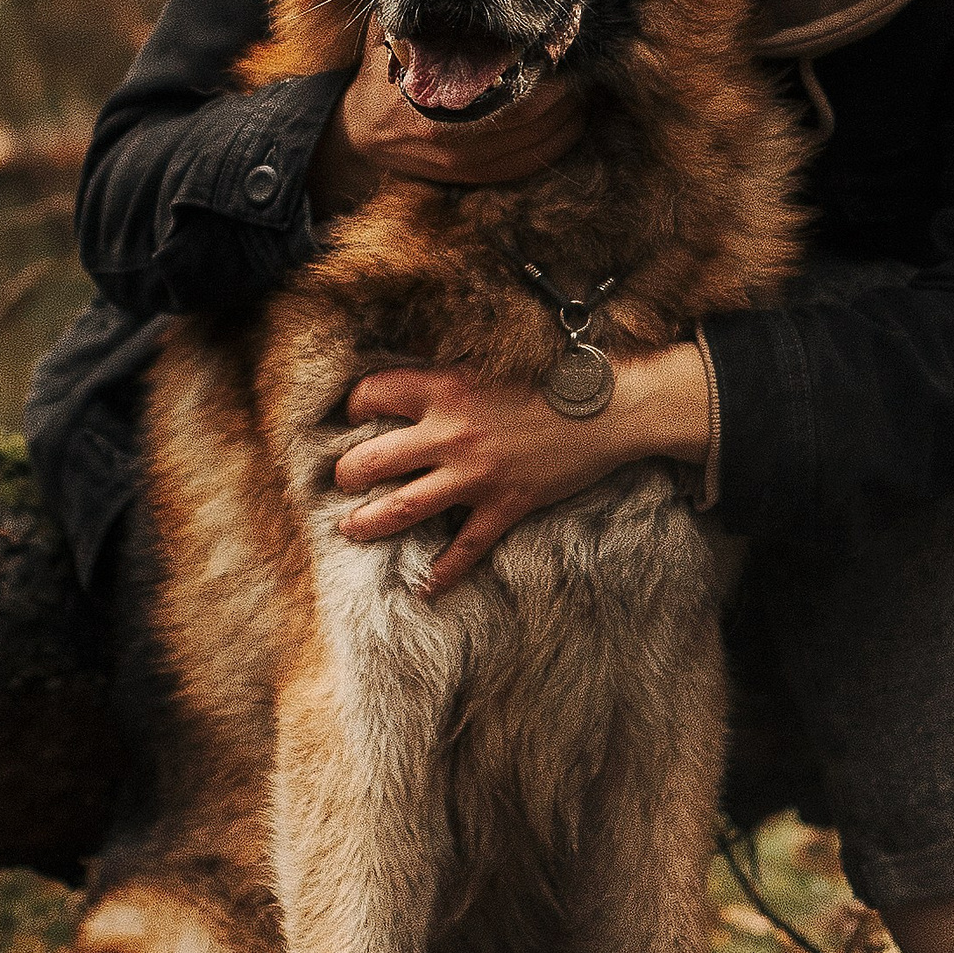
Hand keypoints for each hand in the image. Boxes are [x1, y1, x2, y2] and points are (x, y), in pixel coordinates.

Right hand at [309, 27, 586, 215]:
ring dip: (569, 109)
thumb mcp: (395, 36)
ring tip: (574, 82)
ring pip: (543, 137)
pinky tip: (567, 113)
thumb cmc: (382, 75)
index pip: (512, 79)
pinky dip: (559, 136)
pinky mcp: (479, 177)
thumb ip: (427, 16)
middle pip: (536, 111)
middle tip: (573, 58)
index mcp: (437, 98)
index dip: (543, 57)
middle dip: (563, 82)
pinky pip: (536, 160)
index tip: (559, 36)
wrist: (361, 137)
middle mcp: (455, 138)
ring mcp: (469, 162)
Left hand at [334, 340, 712, 591]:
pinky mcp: (504, 505)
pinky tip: (425, 589)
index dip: (354, 405)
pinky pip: (463, 550)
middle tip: (343, 481)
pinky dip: (442, 574)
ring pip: (401, 509)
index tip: (353, 415)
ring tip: (350, 529)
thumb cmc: (555, 377)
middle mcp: (451, 433)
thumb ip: (453, 378)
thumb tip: (418, 387)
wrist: (610, 407)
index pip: (372, 394)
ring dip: (367, 523)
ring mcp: (475, 475)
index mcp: (446, 388)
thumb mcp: (494, 364)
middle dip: (346, 475)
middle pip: (371, 460)